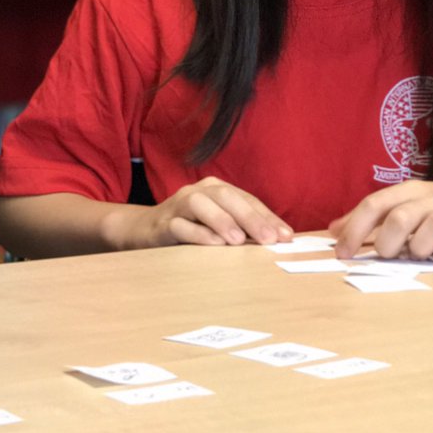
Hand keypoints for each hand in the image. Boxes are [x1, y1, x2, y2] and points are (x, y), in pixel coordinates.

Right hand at [116, 176, 292, 249]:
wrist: (146, 230)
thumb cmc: (191, 228)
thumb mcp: (218, 224)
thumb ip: (242, 227)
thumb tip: (277, 240)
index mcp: (216, 188)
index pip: (246, 199)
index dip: (267, 217)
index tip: (286, 237)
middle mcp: (198, 191)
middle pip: (226, 197)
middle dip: (250, 218)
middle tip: (268, 239)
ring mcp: (178, 205)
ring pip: (200, 205)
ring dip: (222, 221)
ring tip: (239, 241)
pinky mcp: (163, 223)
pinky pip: (180, 225)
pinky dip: (197, 234)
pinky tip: (214, 244)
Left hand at [329, 178, 432, 265]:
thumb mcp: (407, 205)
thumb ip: (372, 218)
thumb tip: (334, 230)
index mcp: (410, 193)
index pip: (375, 205)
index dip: (354, 229)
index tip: (341, 253)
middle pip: (401, 216)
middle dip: (387, 242)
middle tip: (387, 256)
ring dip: (420, 245)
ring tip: (419, 256)